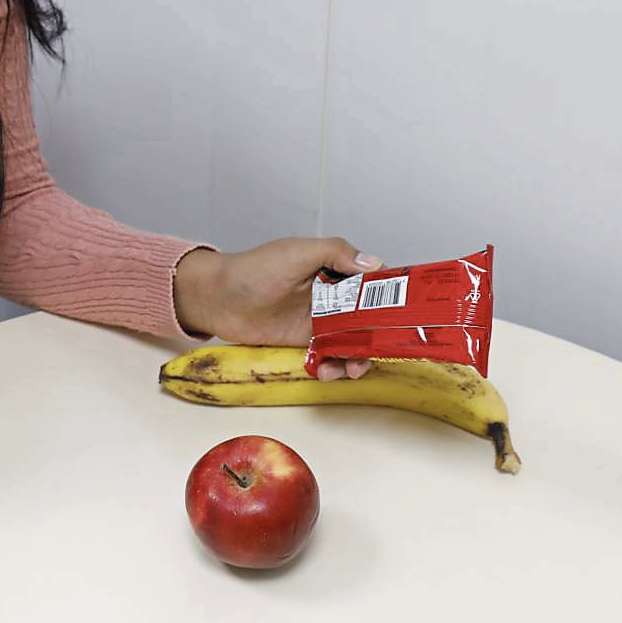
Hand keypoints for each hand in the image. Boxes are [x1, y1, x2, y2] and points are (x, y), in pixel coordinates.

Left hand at [174, 239, 383, 379]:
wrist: (218, 299)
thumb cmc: (253, 269)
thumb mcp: (297, 252)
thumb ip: (335, 252)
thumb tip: (374, 263)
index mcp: (334, 270)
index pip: (372, 284)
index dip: (390, 299)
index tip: (403, 315)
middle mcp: (331, 297)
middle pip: (369, 320)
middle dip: (378, 339)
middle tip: (377, 352)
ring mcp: (318, 322)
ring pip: (352, 344)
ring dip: (357, 359)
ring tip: (350, 369)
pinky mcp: (304, 343)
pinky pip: (329, 358)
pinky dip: (334, 367)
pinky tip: (327, 371)